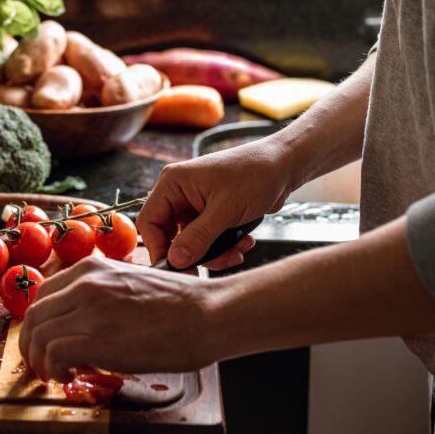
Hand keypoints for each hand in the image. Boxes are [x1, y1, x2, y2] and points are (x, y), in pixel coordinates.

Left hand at [18, 256, 219, 380]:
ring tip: (54, 374)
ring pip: (38, 335)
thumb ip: (102, 294)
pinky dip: (53, 369)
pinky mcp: (96, 338)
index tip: (44, 340)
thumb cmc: (181, 304)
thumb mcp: (131, 283)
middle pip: (34, 316)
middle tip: (40, 364)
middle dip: (31, 344)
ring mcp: (89, 310)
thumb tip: (85, 321)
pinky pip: (53, 354)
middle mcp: (85, 284)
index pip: (44, 294)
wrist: (208, 313)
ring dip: (39, 360)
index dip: (39, 322)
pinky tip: (68, 376)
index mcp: (92, 268)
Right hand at [139, 140, 294, 269]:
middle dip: (194, 253)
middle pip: (171, 236)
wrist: (284, 165)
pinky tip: (244, 242)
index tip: (176, 268)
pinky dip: (224, 246)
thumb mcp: (225, 210)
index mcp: (173, 183)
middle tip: (213, 264)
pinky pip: (208, 239)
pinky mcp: (211, 213)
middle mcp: (180, 193)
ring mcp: (196, 204)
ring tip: (237, 251)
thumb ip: (198, 238)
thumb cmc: (255, 174)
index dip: (159, 248)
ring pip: (192, 242)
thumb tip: (175, 260)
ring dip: (215, 252)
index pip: (150, 222)